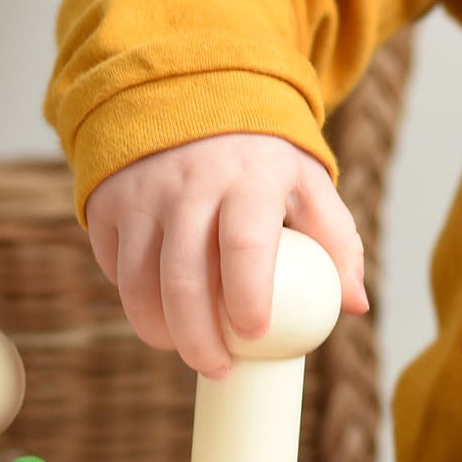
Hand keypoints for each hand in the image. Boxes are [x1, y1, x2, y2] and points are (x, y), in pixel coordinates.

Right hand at [84, 134, 367, 379]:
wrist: (188, 94)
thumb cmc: (261, 157)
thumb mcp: (307, 182)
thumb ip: (337, 242)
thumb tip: (355, 305)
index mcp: (249, 177)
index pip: (244, 244)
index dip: (248, 297)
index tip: (255, 335)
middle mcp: (188, 183)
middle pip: (182, 278)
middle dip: (197, 338)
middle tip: (218, 368)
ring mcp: (141, 194)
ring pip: (138, 283)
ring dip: (158, 331)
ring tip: (186, 350)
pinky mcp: (107, 204)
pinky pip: (115, 269)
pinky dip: (135, 300)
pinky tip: (159, 310)